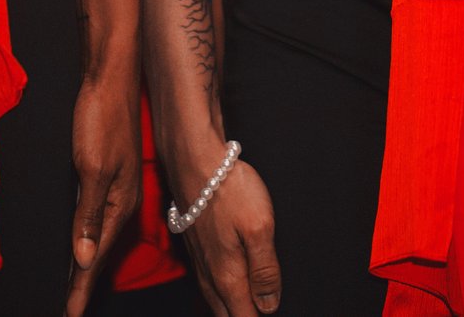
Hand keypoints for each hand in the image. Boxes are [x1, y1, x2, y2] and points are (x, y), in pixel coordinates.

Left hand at [64, 67, 141, 315]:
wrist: (112, 78)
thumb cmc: (102, 118)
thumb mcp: (92, 169)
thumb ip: (88, 216)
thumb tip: (84, 259)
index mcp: (121, 204)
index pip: (96, 258)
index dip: (81, 289)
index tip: (70, 315)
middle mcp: (122, 202)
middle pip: (100, 253)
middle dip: (84, 284)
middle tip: (70, 311)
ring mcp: (118, 189)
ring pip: (98, 237)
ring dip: (85, 264)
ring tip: (73, 290)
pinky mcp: (109, 176)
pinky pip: (96, 218)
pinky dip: (87, 239)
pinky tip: (81, 245)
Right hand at [173, 147, 279, 316]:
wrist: (195, 161)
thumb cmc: (228, 189)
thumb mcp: (259, 227)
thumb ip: (265, 270)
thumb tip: (268, 305)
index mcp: (228, 276)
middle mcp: (210, 275)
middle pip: (227, 315)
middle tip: (262, 314)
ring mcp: (201, 262)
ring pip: (215, 301)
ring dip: (232, 310)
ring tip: (248, 311)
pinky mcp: (197, 248)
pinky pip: (208, 285)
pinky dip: (221, 295)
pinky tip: (228, 289)